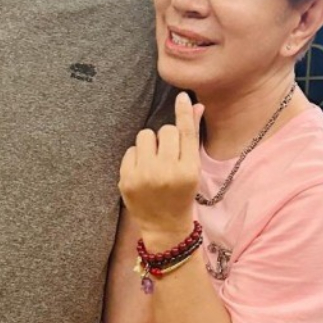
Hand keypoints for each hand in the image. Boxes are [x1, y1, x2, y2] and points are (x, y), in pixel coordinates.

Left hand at [118, 92, 205, 248]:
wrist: (164, 226)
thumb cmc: (182, 194)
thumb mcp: (193, 169)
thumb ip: (192, 138)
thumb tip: (196, 106)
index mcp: (189, 170)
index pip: (186, 133)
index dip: (184, 112)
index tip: (181, 96)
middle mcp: (167, 172)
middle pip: (165, 131)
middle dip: (166, 138)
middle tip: (168, 156)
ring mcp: (144, 176)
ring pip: (145, 136)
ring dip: (150, 145)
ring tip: (154, 162)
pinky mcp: (126, 179)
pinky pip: (130, 150)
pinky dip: (137, 157)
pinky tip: (142, 172)